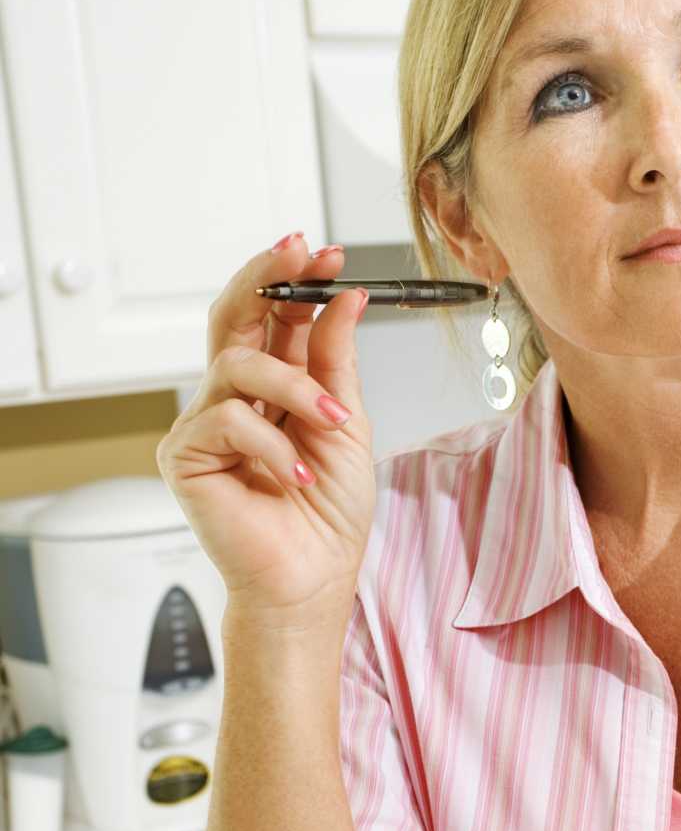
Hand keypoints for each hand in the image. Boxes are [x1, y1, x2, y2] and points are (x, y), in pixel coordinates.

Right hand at [155, 233, 376, 625]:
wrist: (312, 578)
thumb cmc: (327, 513)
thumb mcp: (346, 424)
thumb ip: (335, 360)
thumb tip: (344, 297)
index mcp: (274, 385)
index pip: (274, 316)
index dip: (295, 279)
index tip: (328, 252)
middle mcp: (234, 397)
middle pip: (234, 318)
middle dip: (267, 280)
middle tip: (300, 256)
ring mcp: (205, 423)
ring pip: (238, 366)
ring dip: (295, 387)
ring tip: (333, 422)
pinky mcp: (184, 456)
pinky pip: (226, 421)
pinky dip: (272, 446)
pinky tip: (296, 475)